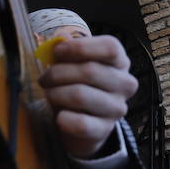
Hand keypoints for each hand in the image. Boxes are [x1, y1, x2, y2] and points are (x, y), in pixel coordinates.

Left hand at [40, 35, 138, 156]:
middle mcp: (125, 84)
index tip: (57, 51)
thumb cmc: (78, 83)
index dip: (80, 47)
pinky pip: (81, 123)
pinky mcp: (105, 129)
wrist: (83, 120)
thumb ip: (68, 49)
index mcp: (120, 61)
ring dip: (56, 93)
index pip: (110, 48)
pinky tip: (59, 116)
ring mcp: (117, 108)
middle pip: (90, 71)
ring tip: (49, 94)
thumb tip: (61, 39)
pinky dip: (64, 119)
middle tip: (44, 78)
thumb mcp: (74, 63)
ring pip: (80, 95)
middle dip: (58, 73)